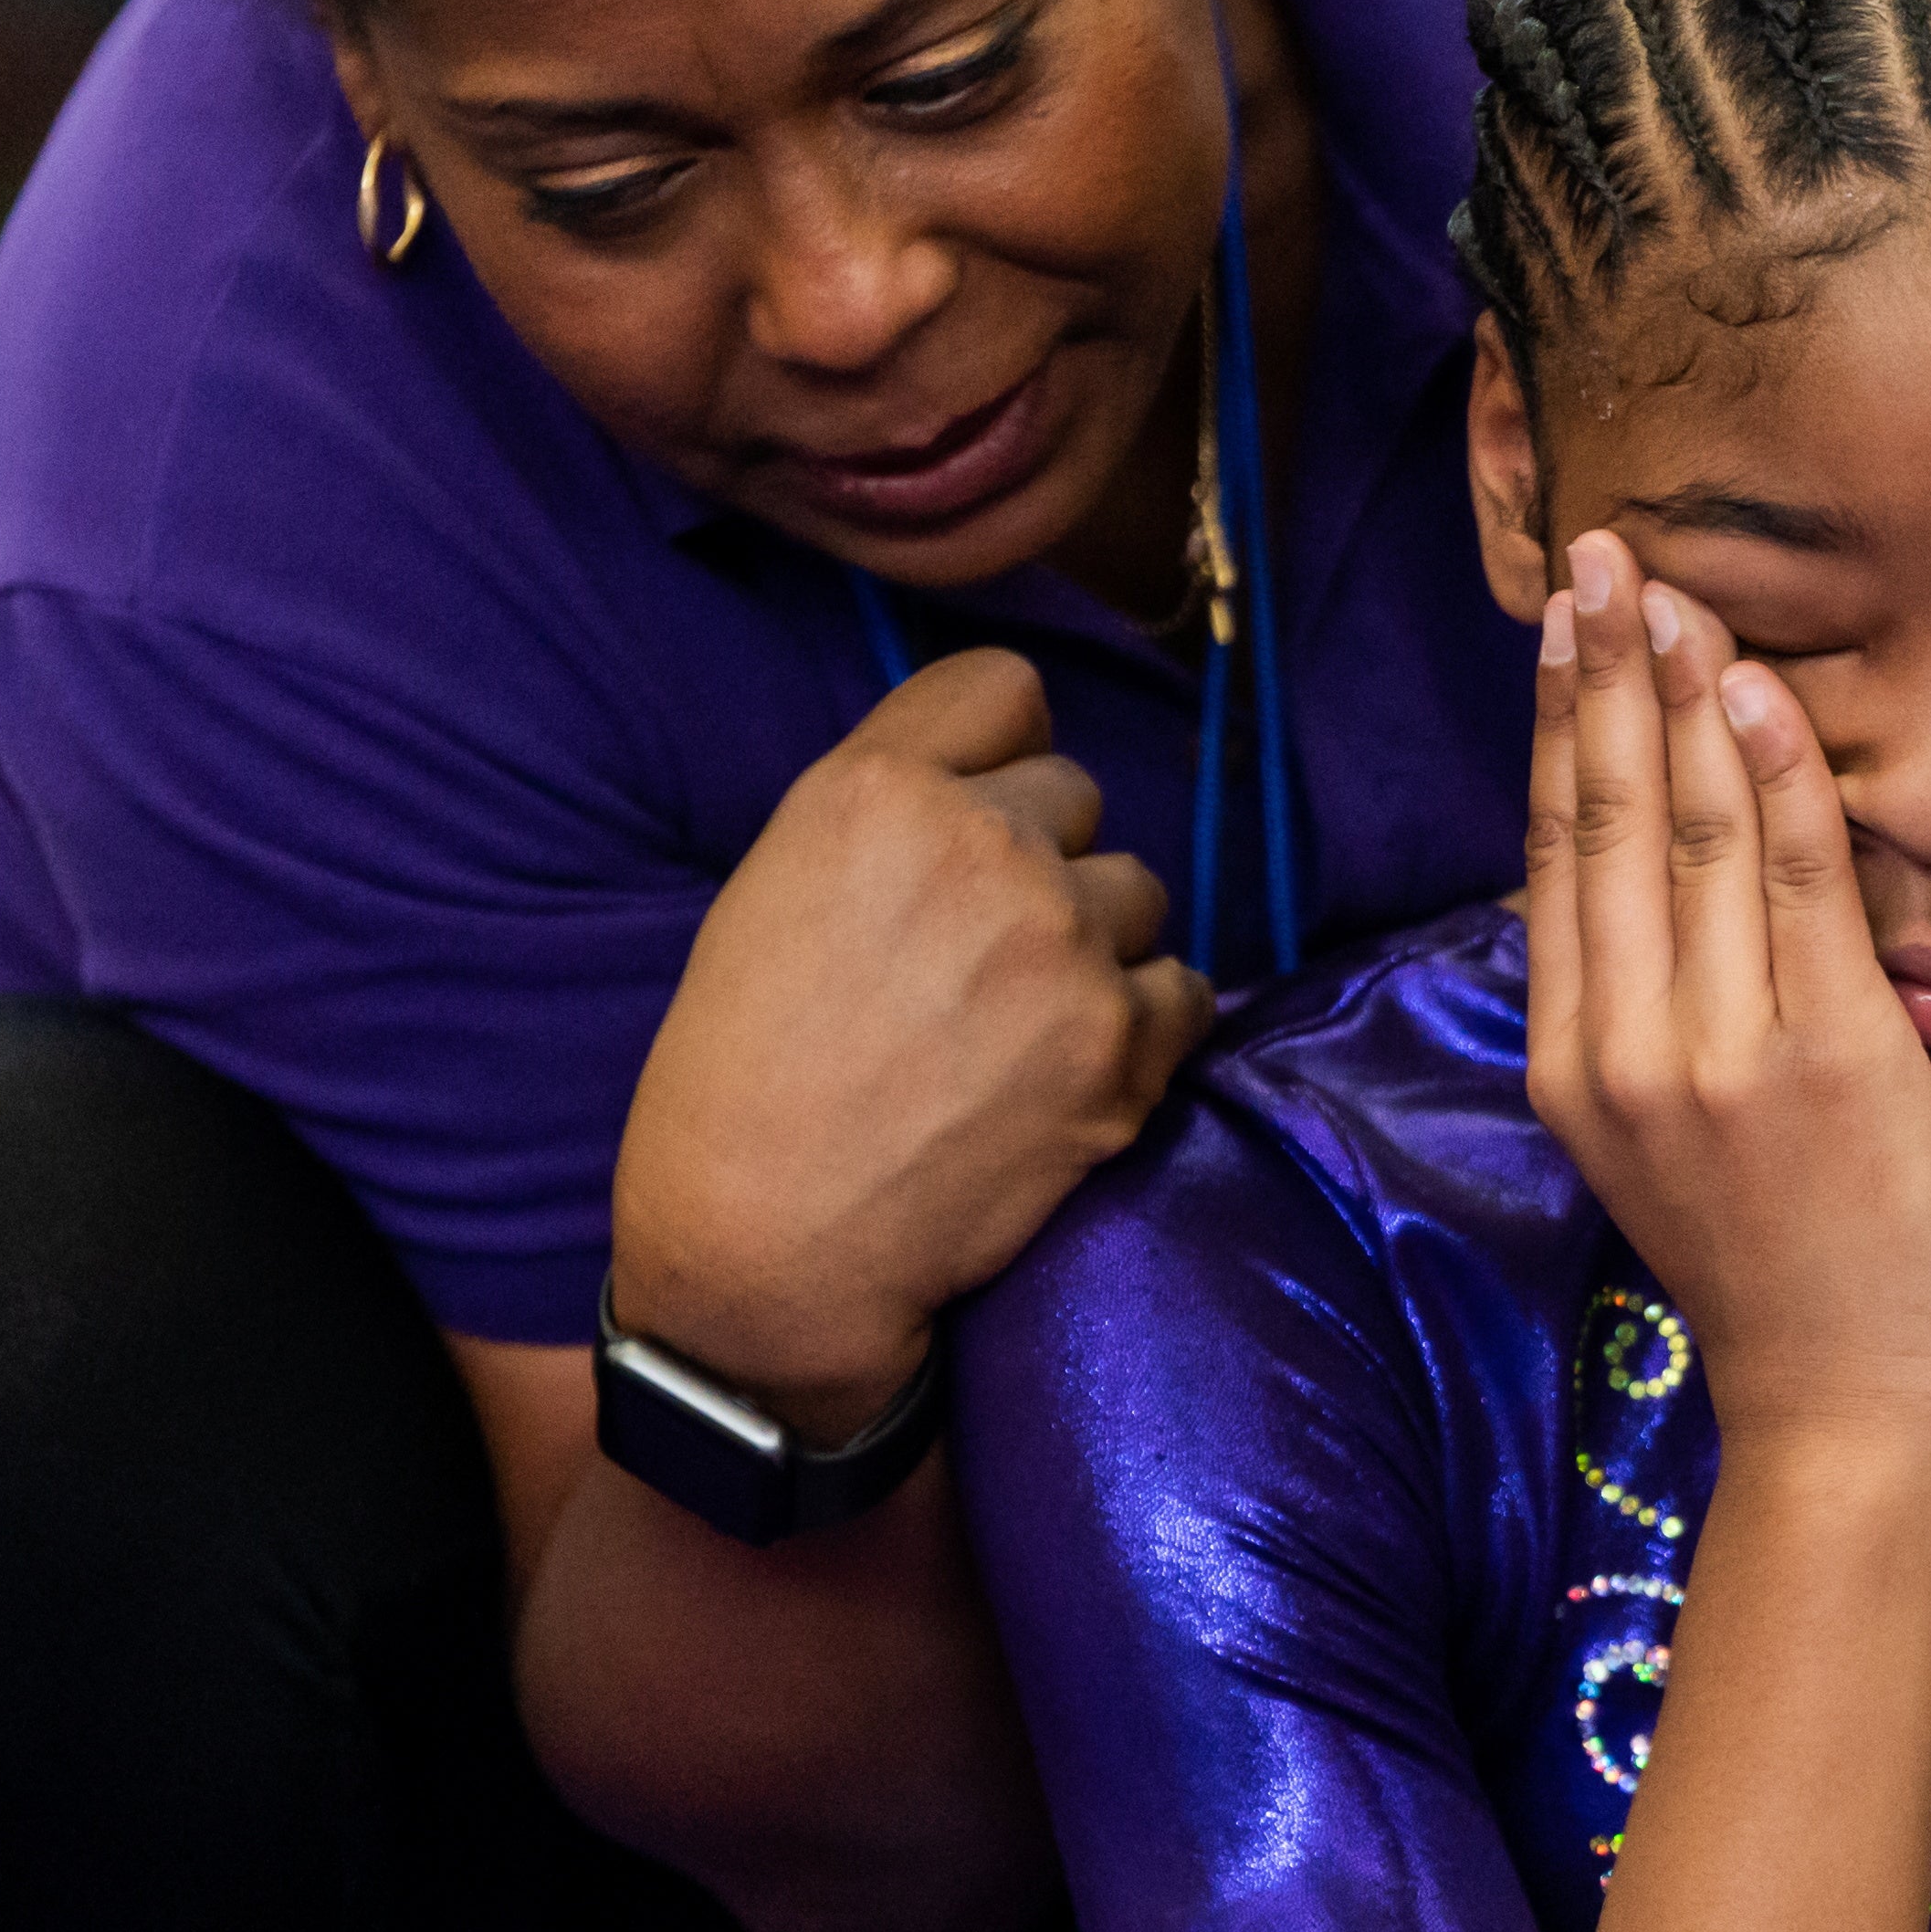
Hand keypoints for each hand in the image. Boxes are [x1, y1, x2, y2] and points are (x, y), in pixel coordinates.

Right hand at [612, 649, 1211, 1431]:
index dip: (996, 751)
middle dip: (1040, 858)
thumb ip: (889, 809)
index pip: (1005, 690)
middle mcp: (984, 845)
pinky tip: (1074, 1064)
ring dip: (1097, 941)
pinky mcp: (1123, 1045)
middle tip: (978, 952)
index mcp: (878, 791)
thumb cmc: (744, 1072)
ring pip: (1139, 889)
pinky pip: (1186, 989)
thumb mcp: (776, 885)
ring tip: (1021, 1020)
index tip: (978, 811)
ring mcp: (1066, 943)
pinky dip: (1145, 1024)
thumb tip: (999, 781)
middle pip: (1077, 794)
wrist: (772, 1241)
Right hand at [1522, 532, 1930, 1443]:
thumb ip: (1637, 1013)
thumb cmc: (1773, 1263)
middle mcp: (1626, 1049)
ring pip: (1694, 830)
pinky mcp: (1825, 1055)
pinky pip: (1796, 881)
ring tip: (1673, 588)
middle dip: (1601, 672)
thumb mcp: (1659, 1138)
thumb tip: (1629, 875)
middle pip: (1605, 820)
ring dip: (1683, 691)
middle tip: (1599, 553)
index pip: (1555, 856)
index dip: (1558, 725)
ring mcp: (1721, 1053)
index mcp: (1574, 1065)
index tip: (1563, 620)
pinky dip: (1778, 771)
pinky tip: (1753, 684)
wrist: (1843, 1399)